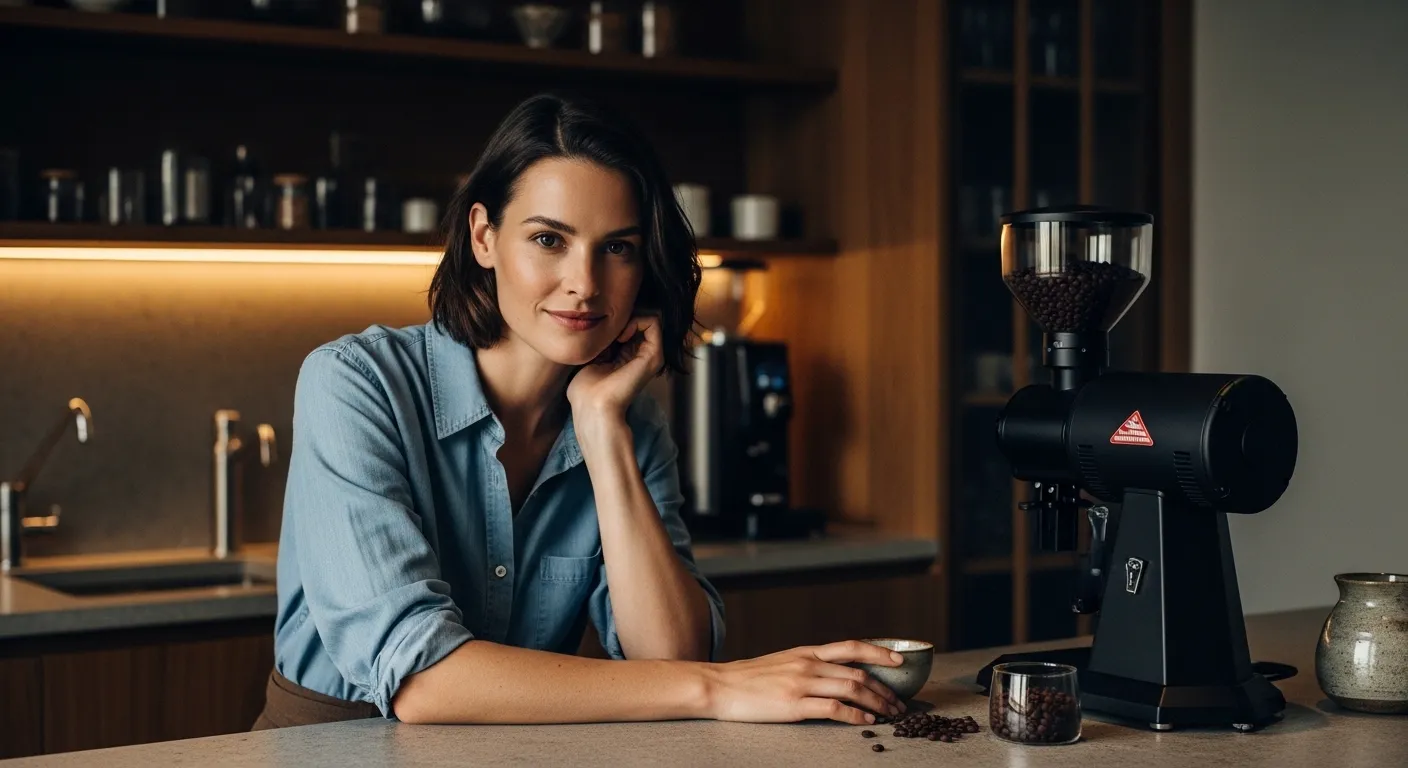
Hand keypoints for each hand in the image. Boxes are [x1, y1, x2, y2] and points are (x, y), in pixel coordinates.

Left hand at [567, 314, 663, 423]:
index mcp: (628, 356)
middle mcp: (642, 355)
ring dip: (630, 317)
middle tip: (608, 330)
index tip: (601, 330)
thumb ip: (601, 340)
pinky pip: (654, 322)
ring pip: (648, 317)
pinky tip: (621, 335)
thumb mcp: (592, 357)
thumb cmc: (586, 388)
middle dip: (623, 316)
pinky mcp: (654, 356)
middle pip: (639, 318)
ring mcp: (651, 355)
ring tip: (616, 333)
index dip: (616, 320)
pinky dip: (637, 320)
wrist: (592, 406)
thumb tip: (602, 320)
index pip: (629, 323)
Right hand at [701, 641, 907, 724]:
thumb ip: (806, 665)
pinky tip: (865, 722)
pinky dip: (855, 715)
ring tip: (889, 714)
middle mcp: (808, 664)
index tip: (899, 661)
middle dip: (884, 689)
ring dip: (876, 703)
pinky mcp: (794, 705)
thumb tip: (831, 673)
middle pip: (858, 672)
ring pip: (852, 689)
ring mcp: (801, 683)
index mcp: (806, 652)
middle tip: (899, 703)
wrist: (718, 686)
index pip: (851, 647)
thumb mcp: (781, 662)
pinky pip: (834, 709)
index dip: (879, 653)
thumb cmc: (747, 678)